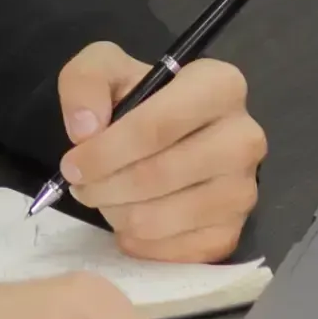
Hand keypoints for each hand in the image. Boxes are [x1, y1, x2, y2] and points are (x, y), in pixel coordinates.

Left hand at [55, 42, 265, 263]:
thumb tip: (85, 129)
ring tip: (104, 199)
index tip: (73, 164)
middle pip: (161, 175)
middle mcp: (244, 137)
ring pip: (168, 217)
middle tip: (82, 186)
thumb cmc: (139, 98)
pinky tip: (128, 224)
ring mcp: (244, 189)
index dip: (106, 151)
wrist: (164, 134)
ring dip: (120, 214)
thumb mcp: (105, 68)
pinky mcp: (234, 230)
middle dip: (107, 186)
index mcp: (220, 85)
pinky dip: (144, 243)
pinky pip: (181, 250)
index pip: (156, 127)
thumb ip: (86, 82)